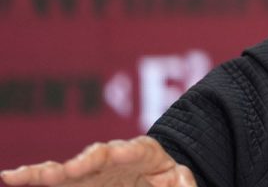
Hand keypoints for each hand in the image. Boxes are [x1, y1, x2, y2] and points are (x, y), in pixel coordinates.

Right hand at [0, 136, 195, 185]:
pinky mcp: (77, 180)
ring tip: (14, 176)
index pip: (132, 149)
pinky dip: (32, 178)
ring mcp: (92, 169)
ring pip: (65, 169)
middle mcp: (114, 157)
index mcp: (143, 152)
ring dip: (41, 173)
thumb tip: (184, 186)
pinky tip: (9, 178)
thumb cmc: (168, 177)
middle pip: (93, 157)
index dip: (119, 153)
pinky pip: (54, 179)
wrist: (152, 175)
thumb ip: (182, 183)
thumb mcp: (181, 180)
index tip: (104, 158)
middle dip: (75, 164)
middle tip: (58, 172)